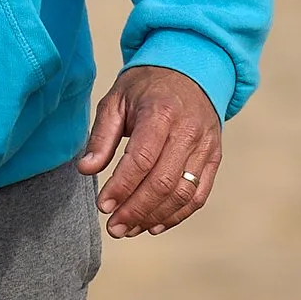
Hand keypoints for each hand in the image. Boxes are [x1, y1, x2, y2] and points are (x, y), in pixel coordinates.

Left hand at [78, 65, 221, 239]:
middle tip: (113, 228)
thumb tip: (86, 170)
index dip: (122, 187)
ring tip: (129, 229)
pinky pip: (199, 195)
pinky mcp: (214, 157)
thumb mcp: (116, 100)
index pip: (142, 159)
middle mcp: (188, 130)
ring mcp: (206, 145)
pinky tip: (154, 226)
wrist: (191, 70)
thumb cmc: (146, 87)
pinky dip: (177, 215)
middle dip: (136, 210)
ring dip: (154, 217)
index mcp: (161, 111)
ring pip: (183, 193)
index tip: (103, 206)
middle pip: (164, 182)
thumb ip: (101, 136)